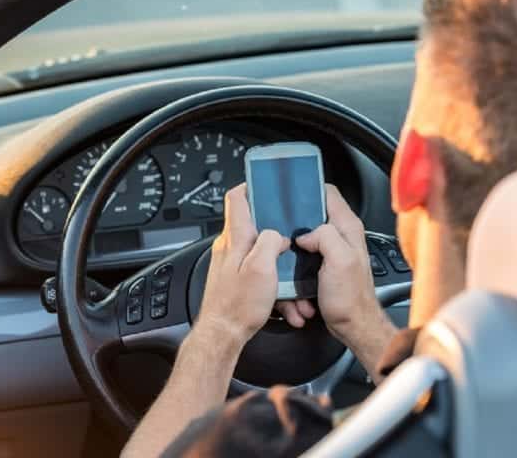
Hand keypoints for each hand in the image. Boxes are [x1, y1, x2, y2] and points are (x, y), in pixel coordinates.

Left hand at [195, 184, 289, 346]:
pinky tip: (284, 299)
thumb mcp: (262, 268)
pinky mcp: (234, 279)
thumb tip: (278, 234)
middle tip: (292, 229)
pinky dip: (273, 282)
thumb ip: (271, 242)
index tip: (266, 182)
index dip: (251, 185)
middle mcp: (230, 247)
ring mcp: (231, 263)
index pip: (237, 198)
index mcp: (236, 238)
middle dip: (276, 228)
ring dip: (278, 264)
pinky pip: (258, 272)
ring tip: (292, 280)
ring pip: (259, 252)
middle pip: (253, 224)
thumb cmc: (238, 305)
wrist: (223, 334)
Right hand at [276, 185, 384, 345]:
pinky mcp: (322, 266)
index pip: (328, 193)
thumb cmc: (351, 300)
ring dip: (293, 243)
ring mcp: (331, 251)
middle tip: (279, 222)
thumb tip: (305, 232)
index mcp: (348, 229)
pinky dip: (295, 261)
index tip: (291, 192)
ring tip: (283, 248)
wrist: (353, 327)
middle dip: (295, 218)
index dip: (309, 188)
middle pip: (312, 213)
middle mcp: (340, 236)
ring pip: (305, 235)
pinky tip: (290, 269)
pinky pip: (303, 255)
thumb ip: (325, 236)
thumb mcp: (340, 261)